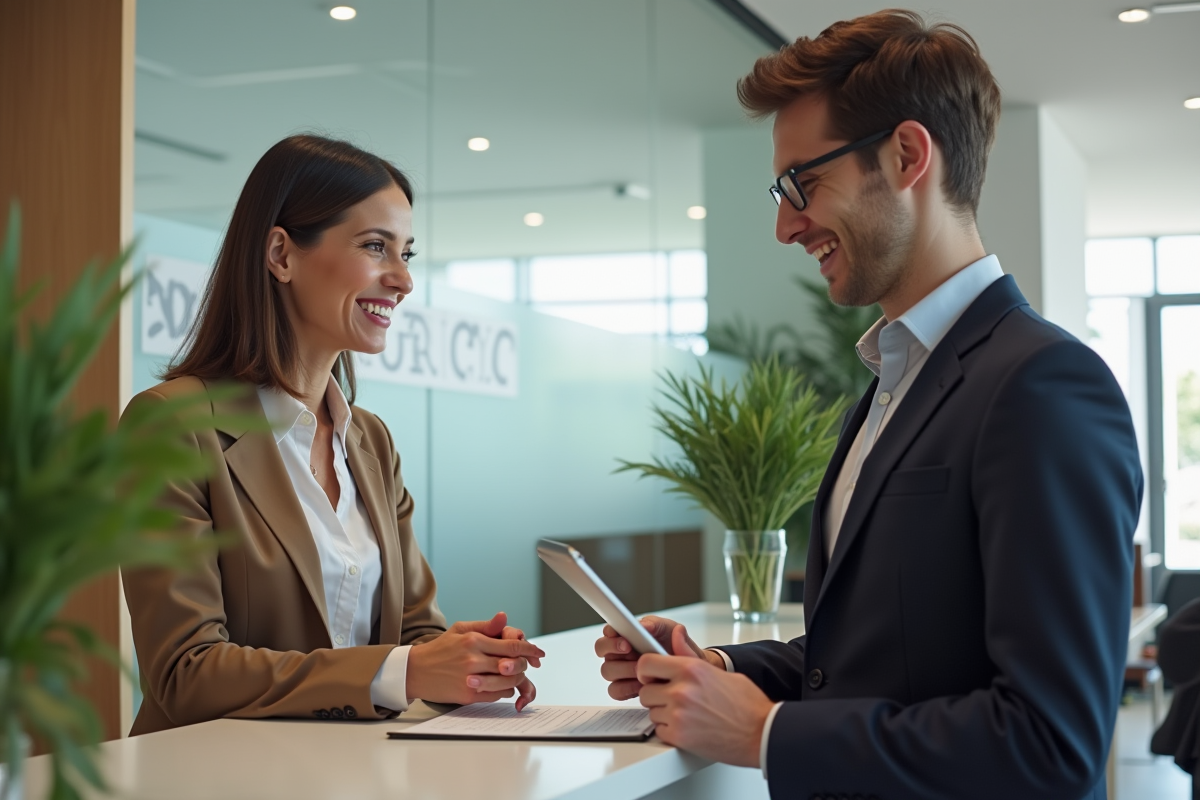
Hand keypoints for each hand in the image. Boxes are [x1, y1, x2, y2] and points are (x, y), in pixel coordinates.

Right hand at [407, 612, 544, 709]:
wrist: (416, 671)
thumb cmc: (440, 649)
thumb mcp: (461, 630)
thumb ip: (486, 626)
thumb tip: (504, 617)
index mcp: (473, 641)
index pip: (511, 646)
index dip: (530, 649)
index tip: (539, 653)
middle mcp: (472, 660)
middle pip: (512, 665)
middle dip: (524, 665)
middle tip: (528, 664)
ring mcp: (470, 679)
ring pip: (507, 682)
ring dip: (515, 679)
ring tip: (514, 674)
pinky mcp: (468, 695)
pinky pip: (496, 695)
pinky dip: (503, 691)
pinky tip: (501, 684)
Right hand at [594, 615, 722, 700]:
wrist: (688, 666)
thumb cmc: (676, 644)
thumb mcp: (669, 629)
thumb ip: (655, 625)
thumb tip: (644, 626)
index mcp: (626, 633)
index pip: (608, 630)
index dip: (611, 635)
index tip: (626, 642)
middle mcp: (619, 650)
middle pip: (602, 649)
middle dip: (615, 652)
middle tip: (633, 656)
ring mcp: (620, 669)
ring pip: (607, 670)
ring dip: (624, 671)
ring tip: (642, 672)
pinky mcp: (625, 687)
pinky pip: (615, 690)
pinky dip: (627, 688)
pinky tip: (641, 685)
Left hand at [637, 626, 774, 766]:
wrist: (761, 732)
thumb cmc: (746, 703)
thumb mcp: (717, 671)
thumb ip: (689, 654)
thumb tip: (675, 634)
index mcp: (690, 669)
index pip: (646, 663)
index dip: (646, 671)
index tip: (650, 676)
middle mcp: (681, 689)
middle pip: (645, 690)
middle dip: (656, 695)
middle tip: (673, 699)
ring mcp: (678, 714)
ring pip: (651, 712)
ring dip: (663, 713)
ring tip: (686, 714)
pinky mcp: (679, 736)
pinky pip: (659, 730)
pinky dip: (670, 730)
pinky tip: (688, 727)